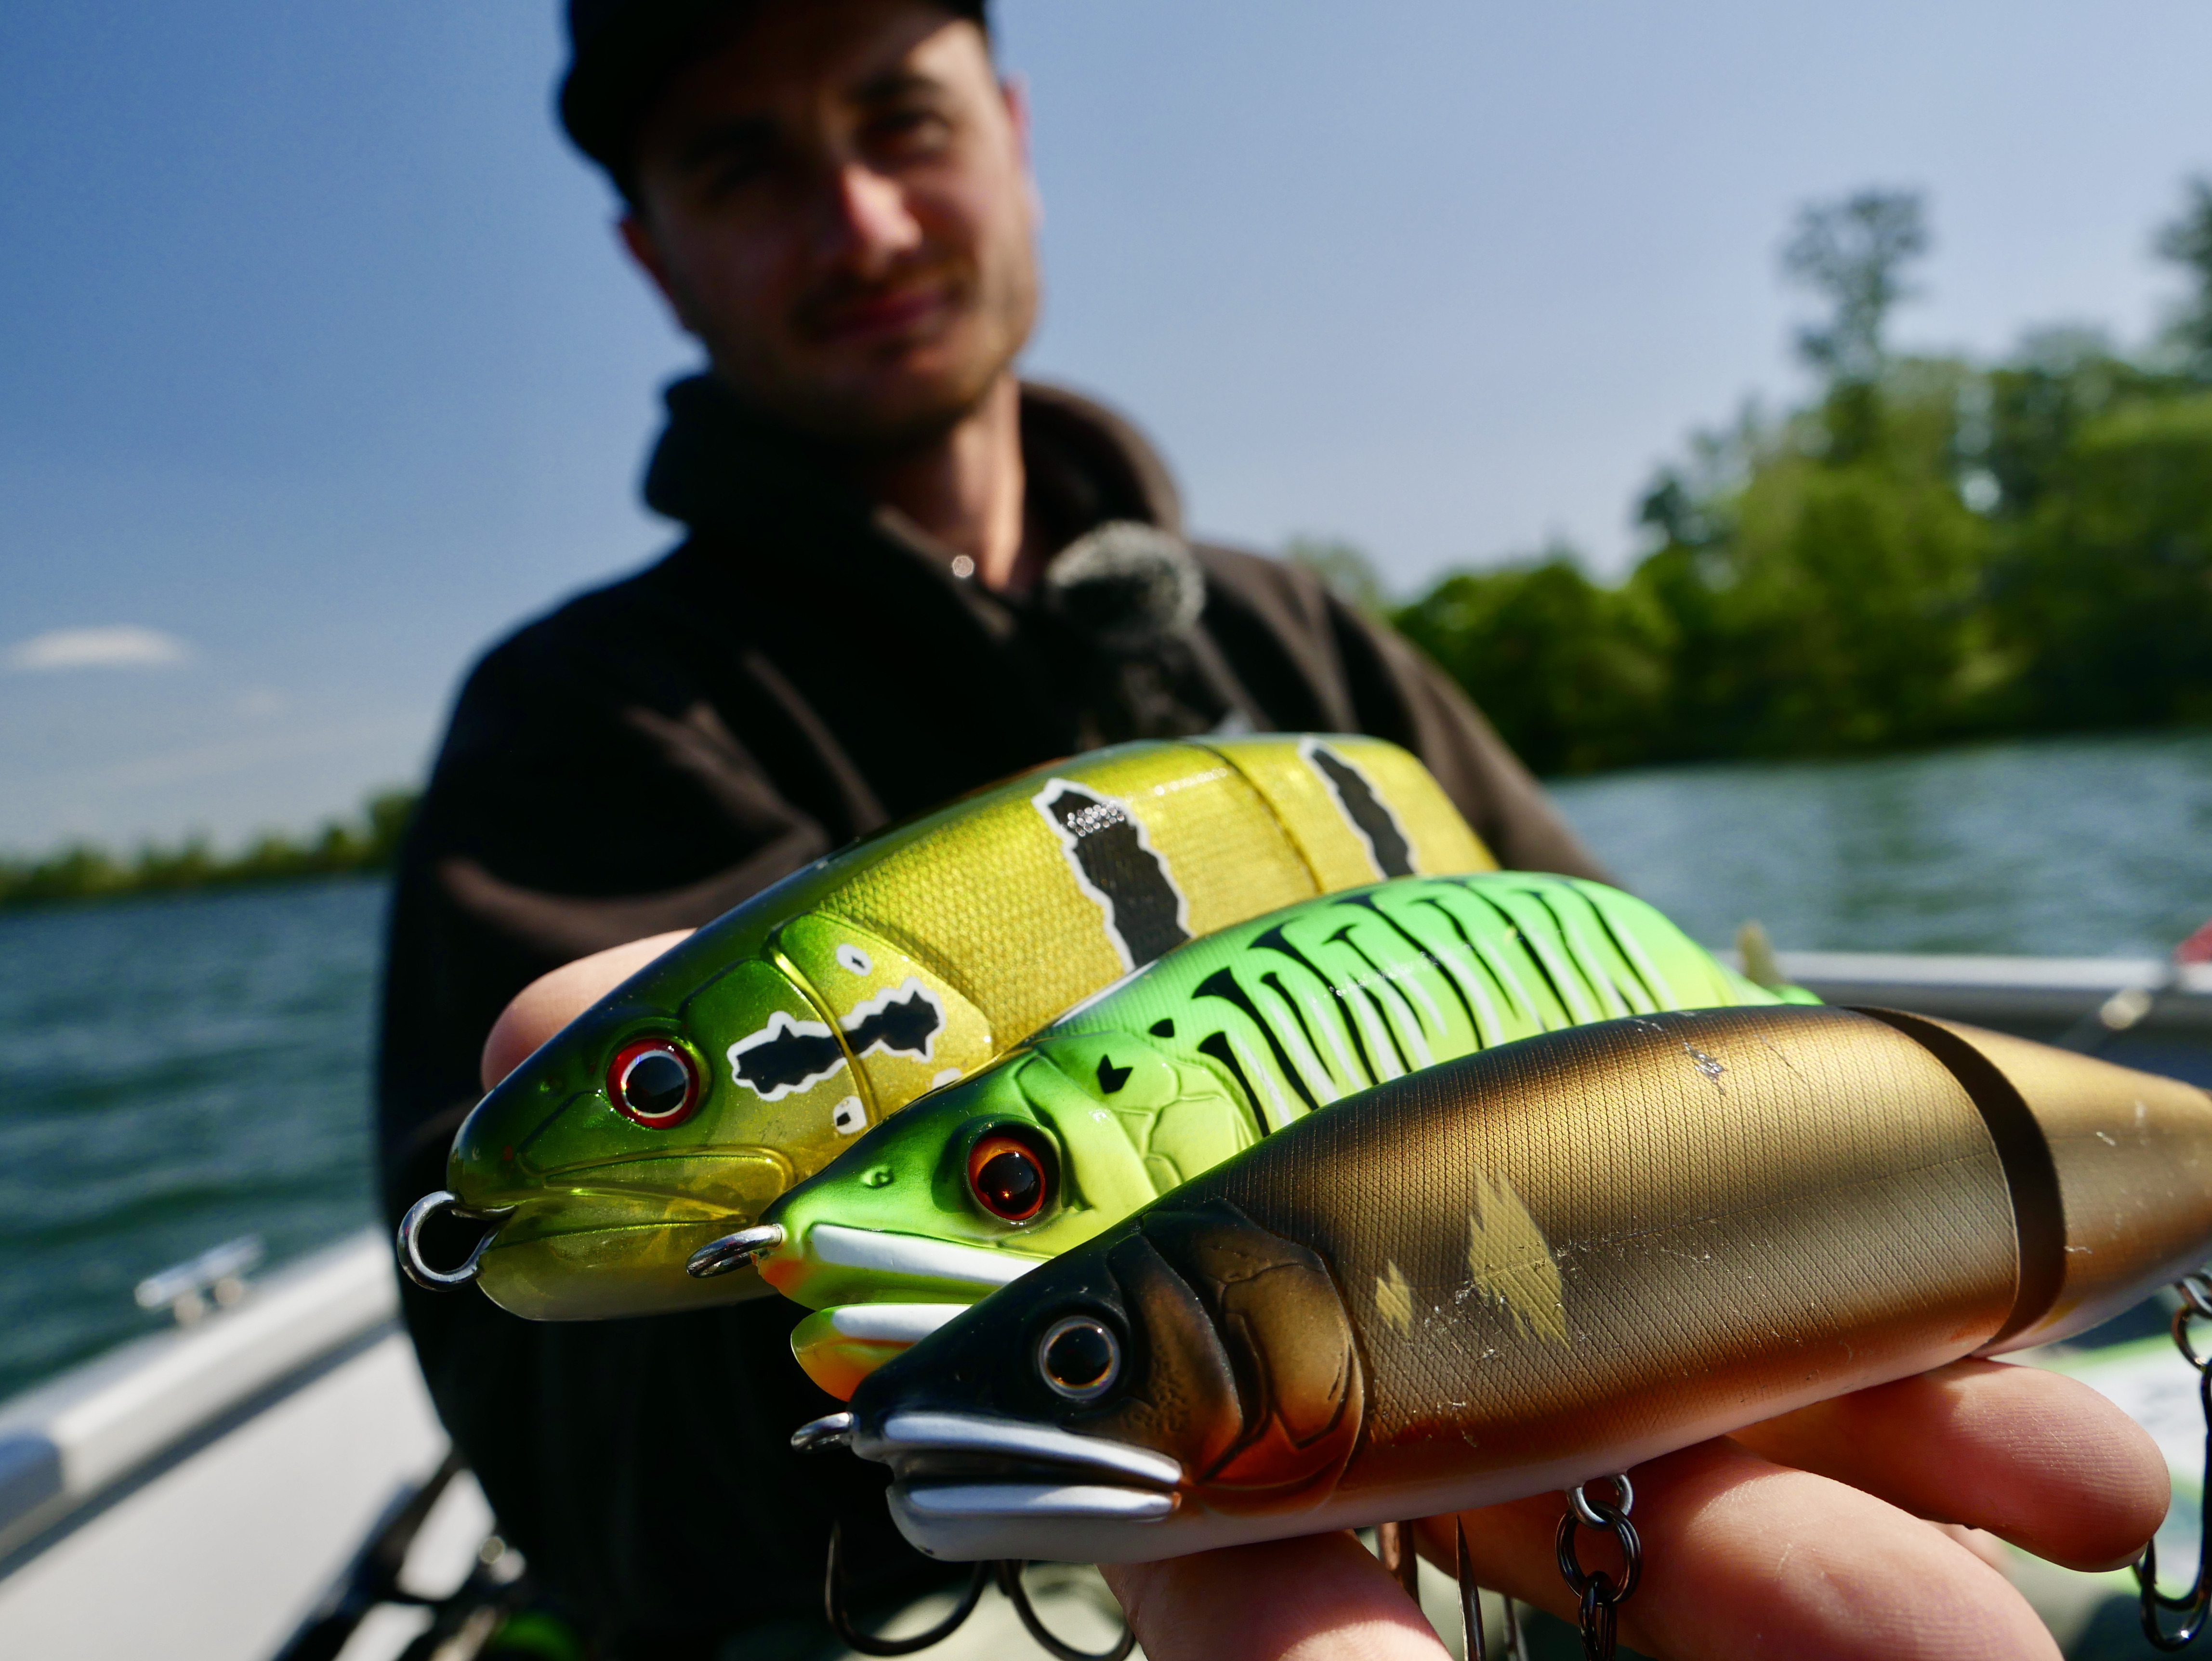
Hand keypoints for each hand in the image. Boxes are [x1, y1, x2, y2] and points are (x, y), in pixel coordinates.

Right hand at [487, 940, 2170, 1660]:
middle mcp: (1367, 1393)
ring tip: (2056, 1531)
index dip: (1278, 1634)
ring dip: (1875, 1512)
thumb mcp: (832, 998)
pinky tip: (2075, 1427)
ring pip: (1709, 1457)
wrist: (1125, 896)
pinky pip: (1820, 1325)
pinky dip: (1948, 1383)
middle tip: (1882, 1650)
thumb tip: (529, 1053)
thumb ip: (703, 1051)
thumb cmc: (963, 980)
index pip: (1221, 1559)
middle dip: (1696, 1604)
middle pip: (1530, 1534)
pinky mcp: (1654, 1210)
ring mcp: (1531, 1317)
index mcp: (1166, 1381)